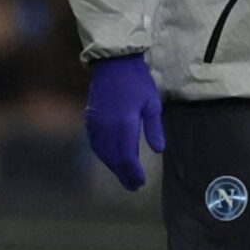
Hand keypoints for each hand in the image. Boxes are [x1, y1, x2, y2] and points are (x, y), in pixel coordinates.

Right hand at [84, 54, 164, 189]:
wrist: (113, 62)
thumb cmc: (137, 81)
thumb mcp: (152, 103)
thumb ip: (154, 128)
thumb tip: (158, 150)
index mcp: (124, 124)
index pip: (127, 156)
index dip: (133, 172)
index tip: (141, 182)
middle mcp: (107, 127)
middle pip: (114, 158)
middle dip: (123, 174)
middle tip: (133, 187)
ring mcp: (96, 124)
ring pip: (103, 152)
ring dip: (113, 166)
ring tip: (123, 177)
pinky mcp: (90, 119)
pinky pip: (95, 143)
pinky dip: (103, 155)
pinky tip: (109, 159)